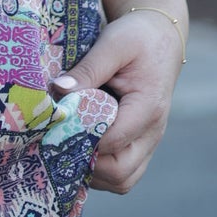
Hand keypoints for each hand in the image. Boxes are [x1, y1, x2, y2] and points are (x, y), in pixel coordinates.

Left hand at [53, 8, 184, 195]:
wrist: (161, 37)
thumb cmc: (137, 37)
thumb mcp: (113, 44)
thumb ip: (88, 69)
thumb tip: (59, 90)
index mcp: (148, 108)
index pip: (112, 141)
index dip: (81, 139)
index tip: (55, 126)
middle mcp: (153, 132)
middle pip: (121, 173)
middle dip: (87, 165)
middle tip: (60, 142)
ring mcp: (148, 141)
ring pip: (123, 179)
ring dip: (94, 172)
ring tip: (68, 146)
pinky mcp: (141, 142)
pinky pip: (123, 171)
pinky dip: (101, 169)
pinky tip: (80, 146)